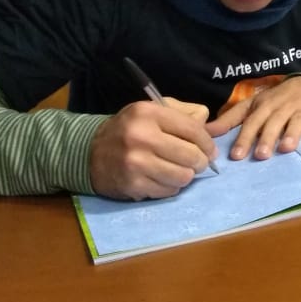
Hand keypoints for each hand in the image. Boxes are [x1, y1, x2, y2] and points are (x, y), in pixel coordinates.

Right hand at [89, 98, 215, 199]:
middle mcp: (141, 137)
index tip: (211, 150)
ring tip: (181, 170)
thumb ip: (184, 113)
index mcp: (148, 113)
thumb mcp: (152, 110)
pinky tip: (164, 179)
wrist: (89, 152)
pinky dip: (171, 187)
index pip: (192, 129)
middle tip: (199, 163)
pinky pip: (168, 191)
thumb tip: (211, 126)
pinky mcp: (133, 185)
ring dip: (187, 176)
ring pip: (183, 176)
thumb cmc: (129, 129)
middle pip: (191, 155)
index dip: (208, 142)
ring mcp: (136, 163)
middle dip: (201, 162)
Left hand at [206, 76, 300, 159]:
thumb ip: (230, 120)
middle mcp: (283, 106)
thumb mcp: (252, 107)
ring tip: (288, 148)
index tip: (236, 156)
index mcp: (264, 106)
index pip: (252, 123)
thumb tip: (206, 132)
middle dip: (266, 138)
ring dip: (294, 133)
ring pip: (298, 121)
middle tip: (260, 156)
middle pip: (273, 123)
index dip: (244, 138)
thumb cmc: (274, 100)